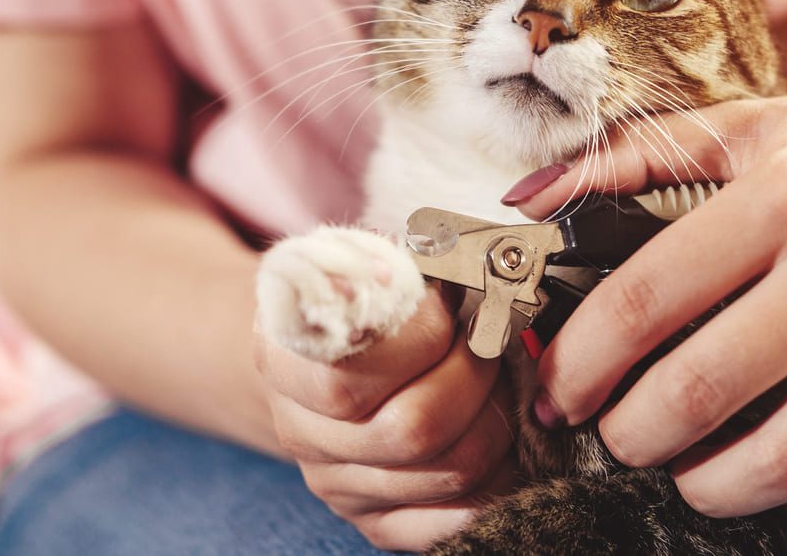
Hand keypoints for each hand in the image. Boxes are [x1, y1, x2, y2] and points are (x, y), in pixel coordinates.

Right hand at [254, 285, 517, 550]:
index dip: (423, 340)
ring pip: (447, 472)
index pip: (350, 380)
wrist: (318, 350)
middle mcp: (300, 433)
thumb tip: (454, 270)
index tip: (453, 302)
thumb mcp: (360, 262)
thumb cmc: (358, 295)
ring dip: (497, 421)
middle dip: (476, 378)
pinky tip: (504, 443)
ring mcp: (335, 484)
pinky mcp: (373, 519)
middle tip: (491, 341)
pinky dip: (493, 484)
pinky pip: (447, 524)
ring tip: (501, 380)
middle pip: (412, 431)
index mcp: (283, 360)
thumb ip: (395, 269)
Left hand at [512, 64, 786, 530]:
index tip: (557, 391)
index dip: (580, 363)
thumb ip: (628, 160)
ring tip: (684, 472)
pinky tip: (781, 476)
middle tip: (613, 435)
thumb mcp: (752, 126)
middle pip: (701, 393)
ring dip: (708, 488)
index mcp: (784, 191)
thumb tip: (518, 202)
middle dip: (628, 436)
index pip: (645, 301)